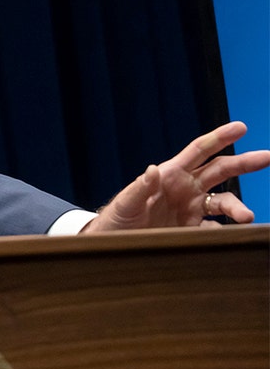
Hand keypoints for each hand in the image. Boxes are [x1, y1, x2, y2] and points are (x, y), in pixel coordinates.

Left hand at [85, 121, 269, 231]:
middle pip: (221, 170)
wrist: (115, 241)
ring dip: (238, 208)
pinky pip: (215, 229)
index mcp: (171, 174)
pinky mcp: (194, 229)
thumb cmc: (118, 216)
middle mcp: (187, 188)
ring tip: (247, 217)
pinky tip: (229, 236)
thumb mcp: (126, 202)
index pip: (199, 151)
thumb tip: (152, 169)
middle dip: (245, 162)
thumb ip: (141, 188)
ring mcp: (193, 209)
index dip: (219, 138)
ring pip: (224, 203)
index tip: (241, 127)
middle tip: (267, 157)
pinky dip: (226, 232)